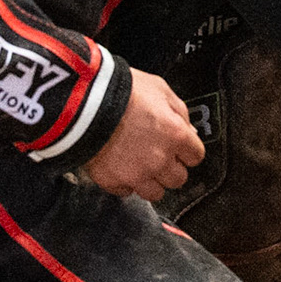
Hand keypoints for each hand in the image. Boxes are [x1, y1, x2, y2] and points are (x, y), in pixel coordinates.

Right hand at [83, 69, 205, 202]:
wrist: (85, 102)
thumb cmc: (122, 90)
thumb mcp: (159, 88)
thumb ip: (179, 111)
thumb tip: (188, 129)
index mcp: (176, 136)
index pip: (196, 157)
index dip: (187, 150)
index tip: (179, 146)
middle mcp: (160, 160)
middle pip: (178, 179)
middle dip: (171, 168)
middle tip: (159, 154)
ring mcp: (136, 174)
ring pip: (155, 193)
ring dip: (150, 180)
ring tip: (139, 164)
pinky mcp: (113, 182)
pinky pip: (126, 192)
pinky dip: (125, 182)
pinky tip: (119, 166)